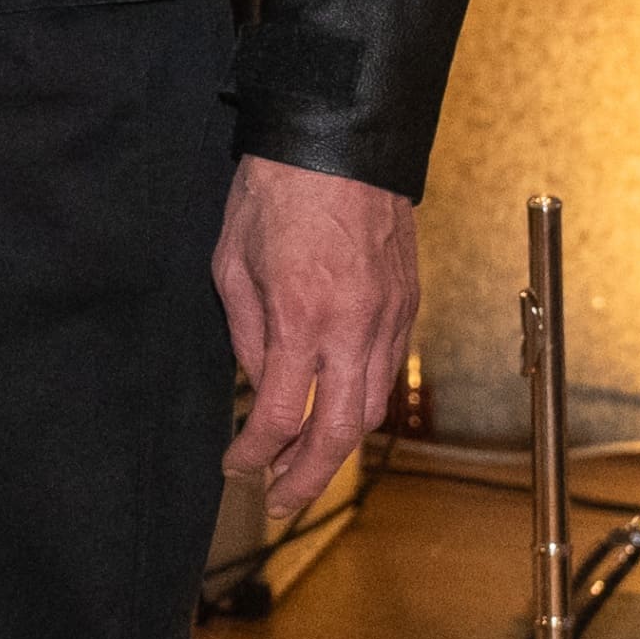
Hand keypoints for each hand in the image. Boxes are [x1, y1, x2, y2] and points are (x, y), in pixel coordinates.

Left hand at [213, 154, 414, 525]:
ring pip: (373, 407)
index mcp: (301, 316)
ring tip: (303, 462)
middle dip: (307, 477)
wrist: (340, 138)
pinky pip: (387, 370)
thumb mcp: (232, 261)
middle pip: (341, 432)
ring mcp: (388, 316)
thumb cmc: (276, 189)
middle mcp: (353, 326)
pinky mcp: (408, 303)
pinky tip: (335, 406)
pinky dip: (362, 401)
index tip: (235, 466)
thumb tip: (255, 383)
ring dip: (338, 444)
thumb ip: (245, 331)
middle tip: (279, 501)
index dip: (255, 453)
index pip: (278, 413)